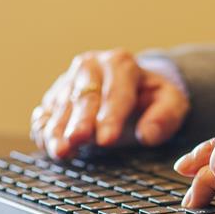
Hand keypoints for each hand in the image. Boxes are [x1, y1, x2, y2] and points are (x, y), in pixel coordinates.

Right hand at [30, 50, 188, 158]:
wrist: (130, 87)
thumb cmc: (151, 97)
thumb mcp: (170, 102)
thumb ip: (165, 116)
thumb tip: (147, 134)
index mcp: (120, 64)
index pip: (115, 92)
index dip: (110, 117)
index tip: (107, 139)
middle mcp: (90, 67)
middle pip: (83, 97)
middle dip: (80, 121)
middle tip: (77, 141)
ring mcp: (68, 81)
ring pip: (61, 106)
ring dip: (58, 129)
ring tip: (59, 150)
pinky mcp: (53, 98)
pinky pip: (44, 114)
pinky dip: (44, 130)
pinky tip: (47, 145)